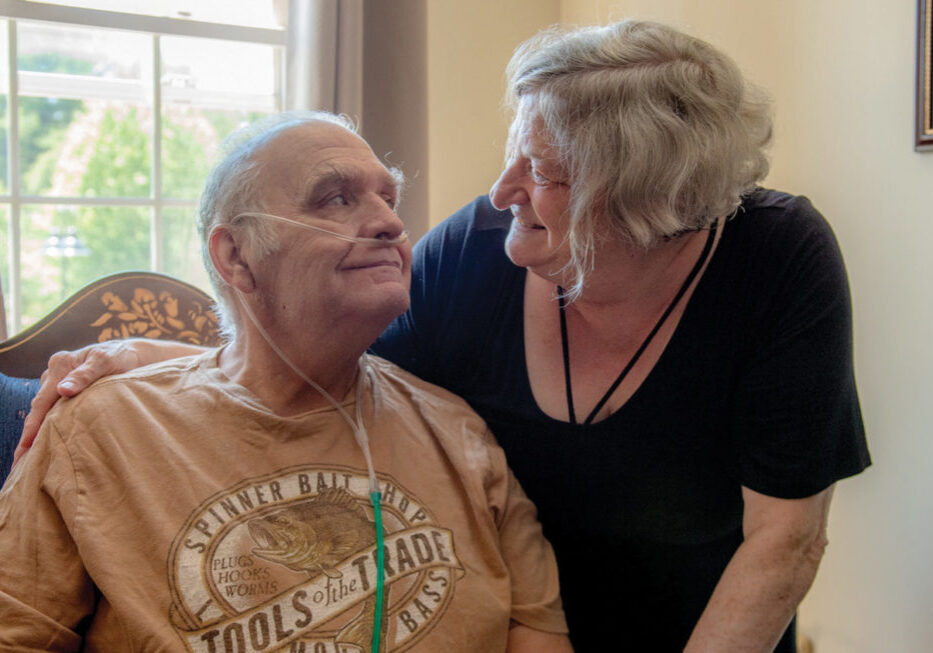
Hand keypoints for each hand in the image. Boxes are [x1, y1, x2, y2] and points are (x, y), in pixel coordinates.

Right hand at [13, 340, 140, 465]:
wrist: (132, 354)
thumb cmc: (119, 356)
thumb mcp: (104, 361)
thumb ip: (85, 374)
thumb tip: (63, 390)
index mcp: (60, 365)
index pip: (42, 401)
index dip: (32, 426)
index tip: (26, 447)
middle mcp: (54, 374)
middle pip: (38, 409)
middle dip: (28, 436)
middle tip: (20, 462)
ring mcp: (59, 383)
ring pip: (45, 411)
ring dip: (37, 433)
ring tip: (30, 459)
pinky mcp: (68, 391)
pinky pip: (55, 411)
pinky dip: (50, 426)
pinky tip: (47, 443)